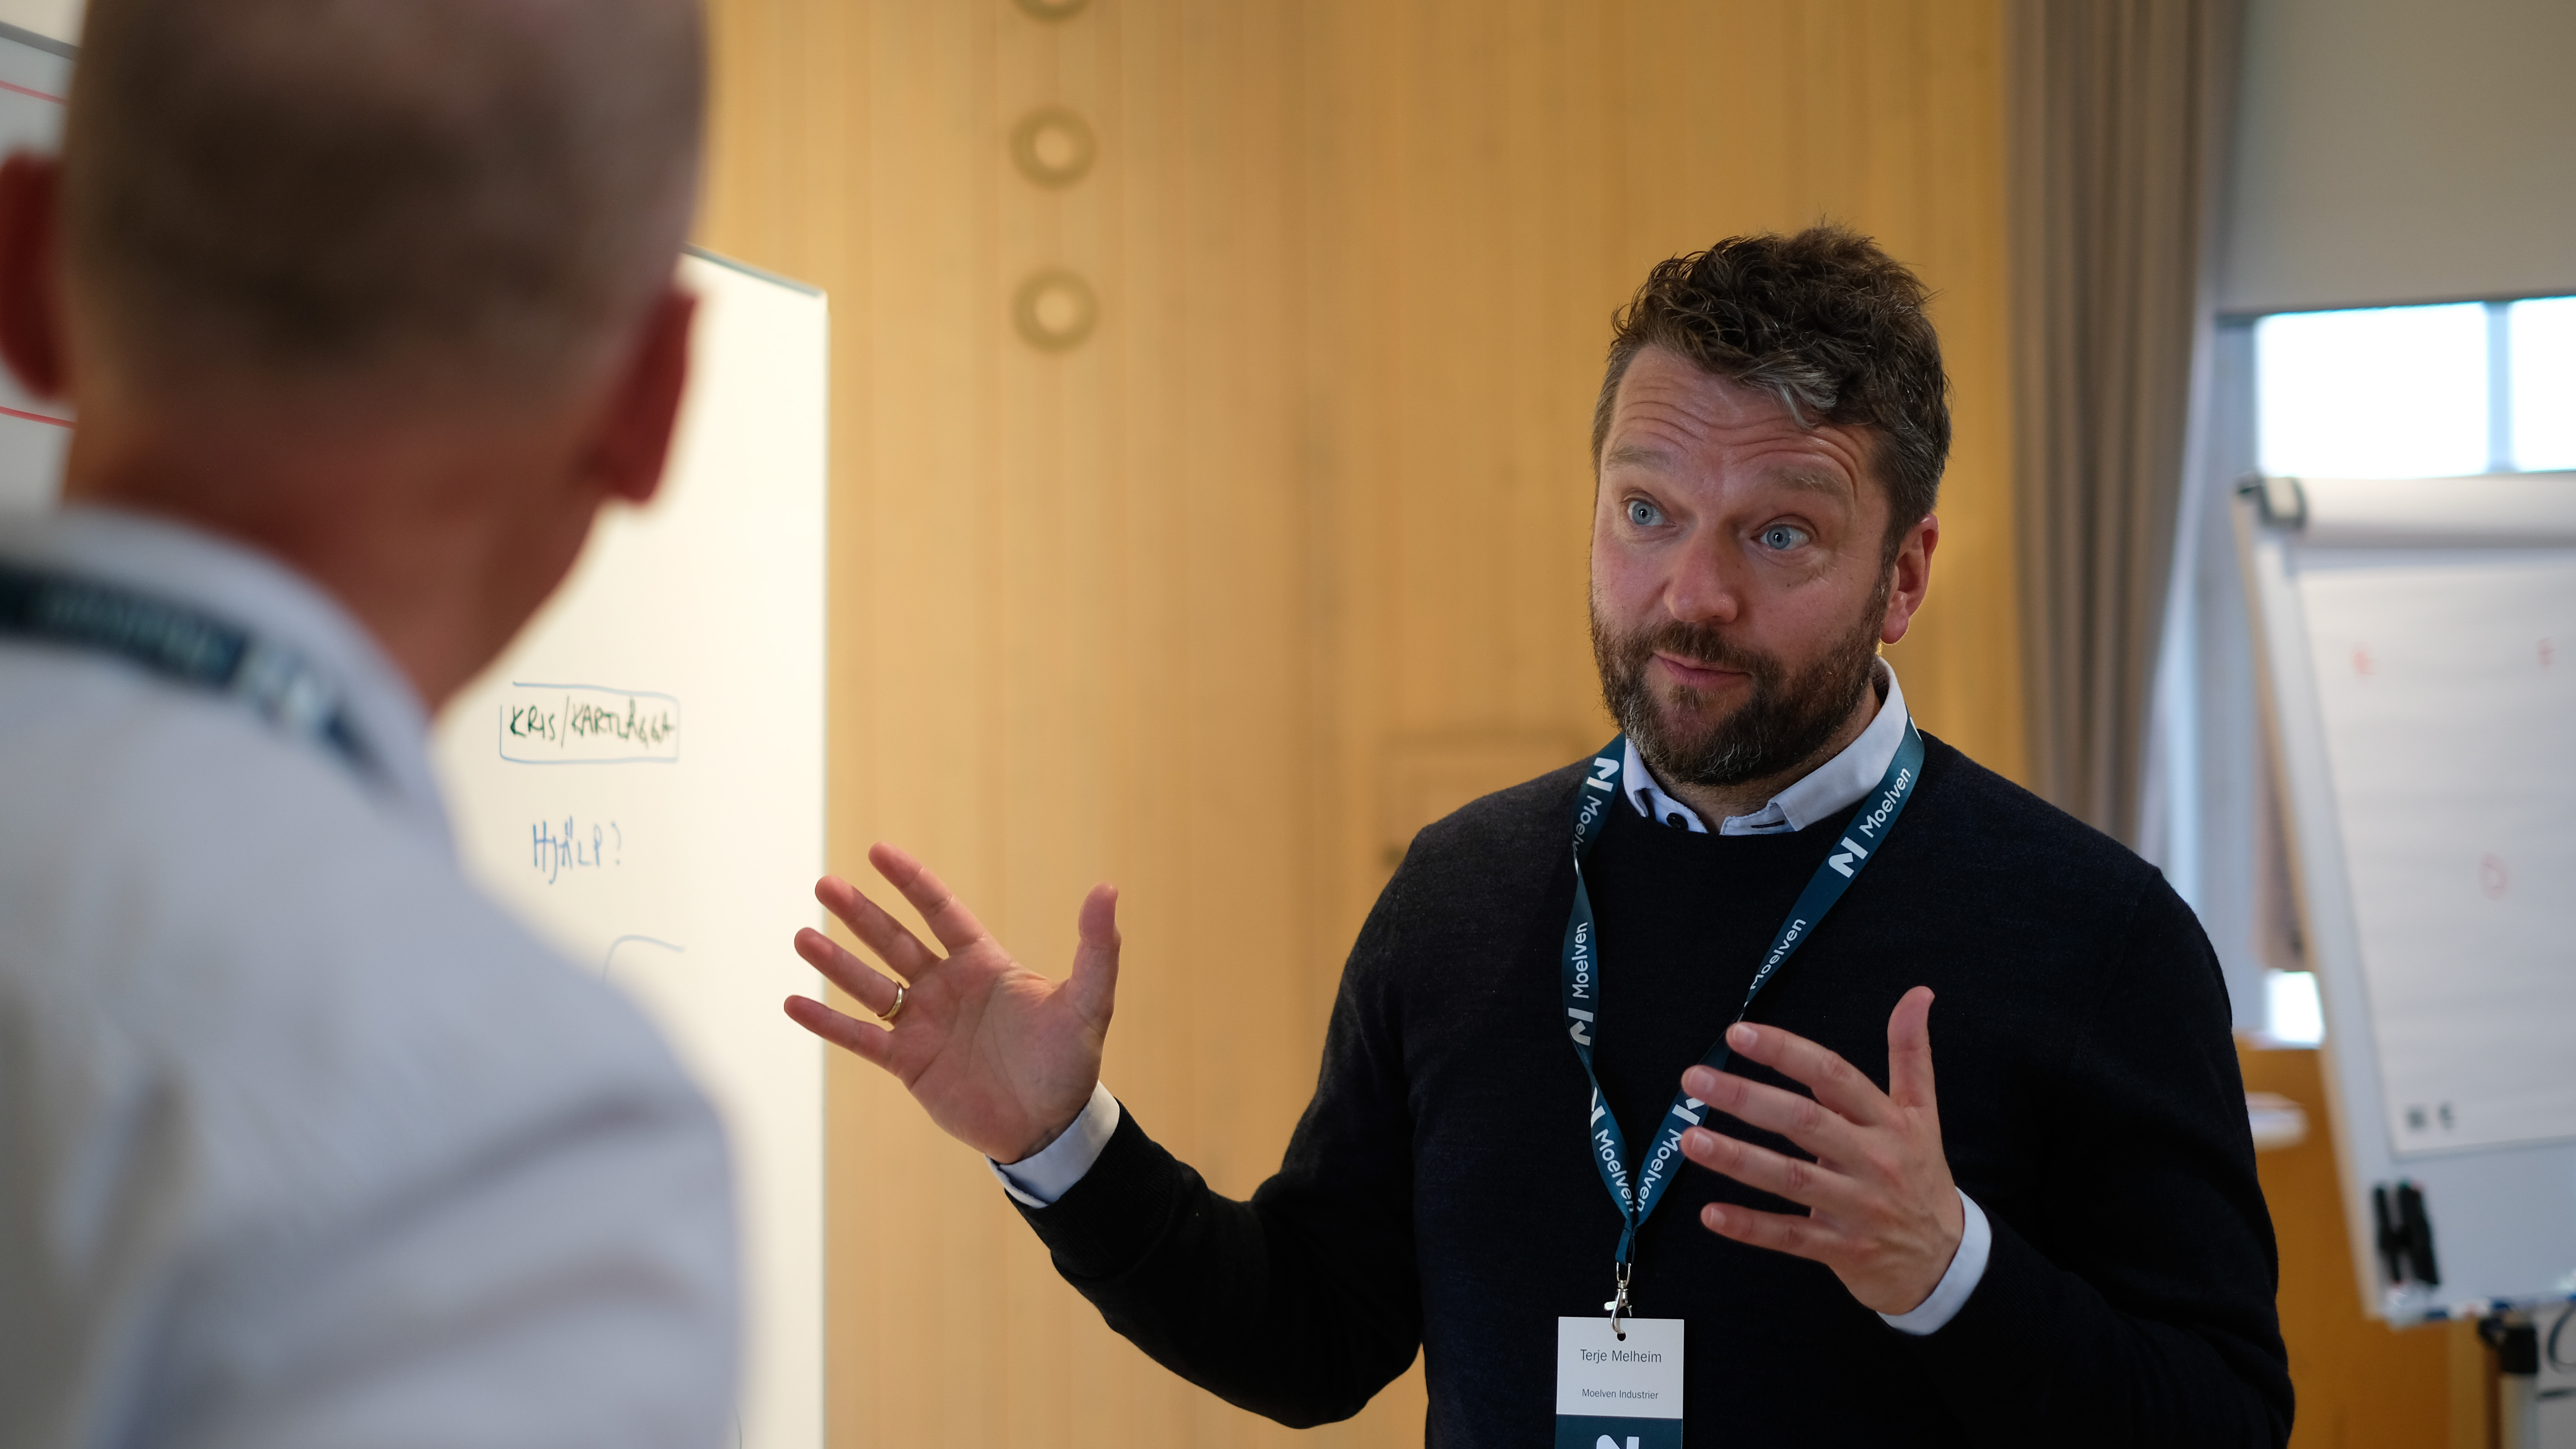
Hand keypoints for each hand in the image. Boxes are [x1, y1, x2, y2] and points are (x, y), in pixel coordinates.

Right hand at [783, 842, 1120, 1163]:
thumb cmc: (1070, 1063)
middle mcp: (947, 989)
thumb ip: (1096, 948)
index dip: (911, 883)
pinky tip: (793, 1003)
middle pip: (895, 941)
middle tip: (824, 885)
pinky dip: (827, 1023)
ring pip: (871, 986)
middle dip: (860, 914)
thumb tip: (1108, 888)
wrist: (1052, 1128)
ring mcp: (924, 1026)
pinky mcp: (908, 1065)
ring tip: (802, 936)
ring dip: (836, 963)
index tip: (878, 852)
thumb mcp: (1089, 1002)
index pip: (941, 912)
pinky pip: (860, 1038)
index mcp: (983, 965)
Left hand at [1677, 986, 1961, 1315]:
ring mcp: (1857, 1207)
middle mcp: (1873, 1160)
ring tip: (1689, 1140)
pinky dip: (1750, 1227)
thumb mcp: (1923, 1113)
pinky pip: (1790, 1236)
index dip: (1786, 1051)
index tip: (1739, 1032)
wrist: (1948, 1259)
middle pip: (1804, 1121)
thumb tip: (1918, 993)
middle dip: (1747, 1098)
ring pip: (1791, 1178)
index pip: (1832, 1075)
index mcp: (1888, 1120)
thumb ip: (1911, 1052)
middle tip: (1694, 1079)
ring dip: (1737, 1159)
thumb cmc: (1921, 1173)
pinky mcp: (1842, 1249)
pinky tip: (1710, 1214)